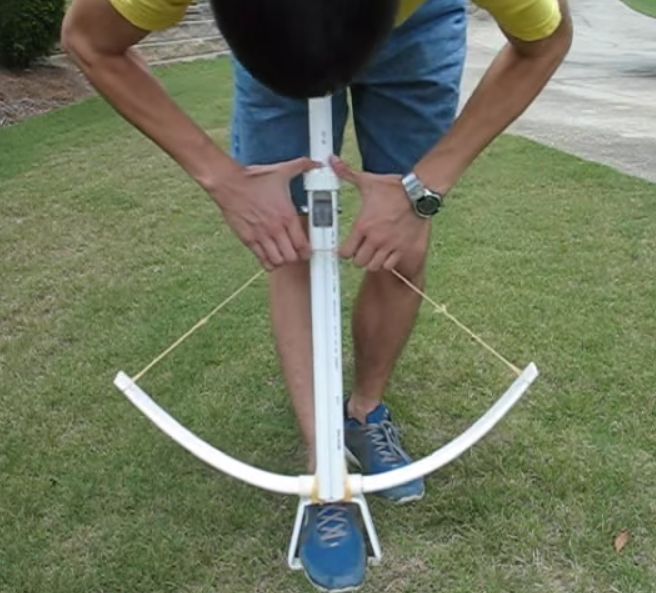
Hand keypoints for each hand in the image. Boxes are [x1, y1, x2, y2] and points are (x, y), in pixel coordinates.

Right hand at [211, 158, 318, 270]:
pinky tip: (270, 257)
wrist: (229, 184)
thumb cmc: (253, 179)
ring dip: (282, 260)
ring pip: (278, 261)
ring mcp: (261, 236)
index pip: (303, 244)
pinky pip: (262, 259)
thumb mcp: (281, 171)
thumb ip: (302, 167)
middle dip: (296, 257)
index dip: (308, 251)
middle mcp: (276, 229)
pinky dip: (268, 262)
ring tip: (283, 254)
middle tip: (296, 253)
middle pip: (292, 257)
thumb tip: (315, 163)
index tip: (308, 250)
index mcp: (287, 215)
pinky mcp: (248, 239)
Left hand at [331, 156, 428, 271]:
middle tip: (360, 250)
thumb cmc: (394, 188)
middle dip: (357, 257)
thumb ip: (347, 174)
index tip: (347, 247)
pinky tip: (386, 253)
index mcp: (363, 226)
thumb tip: (332, 161)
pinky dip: (386, 262)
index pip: (345, 252)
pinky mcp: (403, 248)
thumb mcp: (368, 181)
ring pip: (373, 266)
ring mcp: (390, 245)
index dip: (344, 252)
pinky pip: (390, 265)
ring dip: (371, 261)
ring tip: (372, 253)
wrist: (419, 193)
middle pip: (358, 262)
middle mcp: (375, 239)